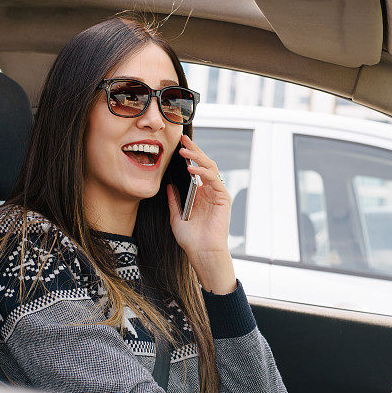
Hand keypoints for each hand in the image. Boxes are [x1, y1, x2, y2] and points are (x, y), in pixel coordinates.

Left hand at [166, 134, 236, 293]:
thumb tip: (169, 185)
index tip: (177, 146)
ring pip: (211, 168)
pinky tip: (192, 169)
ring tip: (184, 151)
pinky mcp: (223, 199)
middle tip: (182, 140)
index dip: (188, 157)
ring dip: (198, 158)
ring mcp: (217, 194)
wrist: (202, 252)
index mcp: (200, 194)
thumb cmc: (191, 239)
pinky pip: (214, 180)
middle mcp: (210, 192)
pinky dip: (203, 172)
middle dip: (194, 150)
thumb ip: (174, 200)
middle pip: (204, 164)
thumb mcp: (175, 216)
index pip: (196, 169)